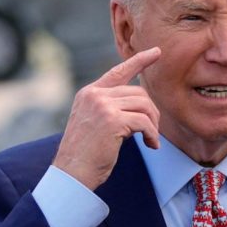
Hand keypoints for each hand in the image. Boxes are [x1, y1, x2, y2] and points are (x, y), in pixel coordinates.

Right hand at [52, 47, 161, 190]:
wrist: (71, 173)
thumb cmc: (85, 155)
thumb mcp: (94, 123)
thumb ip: (111, 108)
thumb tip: (141, 105)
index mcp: (89, 93)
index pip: (118, 71)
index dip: (139, 61)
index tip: (156, 52)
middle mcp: (94, 95)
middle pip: (138, 93)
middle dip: (151, 112)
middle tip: (152, 132)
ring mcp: (102, 106)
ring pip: (144, 105)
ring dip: (153, 124)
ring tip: (151, 140)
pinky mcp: (112, 120)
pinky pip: (144, 122)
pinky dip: (152, 134)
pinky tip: (151, 145)